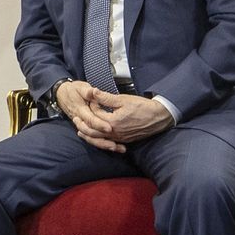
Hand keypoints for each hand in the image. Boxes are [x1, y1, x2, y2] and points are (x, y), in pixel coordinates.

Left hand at [57, 81, 172, 151]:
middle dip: (82, 126)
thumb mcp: (123, 99)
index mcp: (113, 122)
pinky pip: (107, 143)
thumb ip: (105, 97)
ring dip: (88, 135)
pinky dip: (99, 141)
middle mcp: (114, 133)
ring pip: (99, 140)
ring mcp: (119, 138)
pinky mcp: (124, 140)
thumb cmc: (142, 107)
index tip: (90, 98)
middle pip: (92, 132)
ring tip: (80, 131)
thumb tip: (92, 91)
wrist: (159, 117)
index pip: (95, 115)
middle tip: (75, 119)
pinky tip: (96, 137)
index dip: (91, 106)